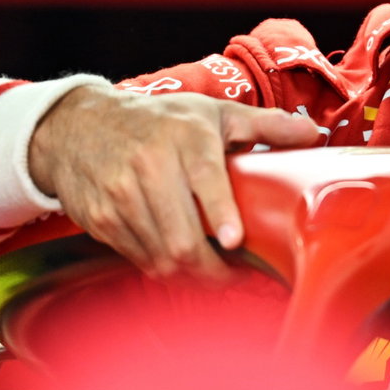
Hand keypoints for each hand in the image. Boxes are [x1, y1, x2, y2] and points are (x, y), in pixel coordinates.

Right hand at [29, 85, 321, 279]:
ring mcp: (120, 197)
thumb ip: (265, 125)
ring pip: (159, 256)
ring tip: (215, 275)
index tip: (235, 239)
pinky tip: (181, 265)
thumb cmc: (158, 120)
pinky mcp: (101, 221)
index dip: (219, 212)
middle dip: (214, 269)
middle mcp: (149, 167)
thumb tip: (313, 133)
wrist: (77, 126)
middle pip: (180, 236)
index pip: (203, 178)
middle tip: (239, 277)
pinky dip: (163, 269)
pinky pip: (138, 259)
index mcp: (185, 138)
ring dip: (191, 276)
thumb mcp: (212, 112)